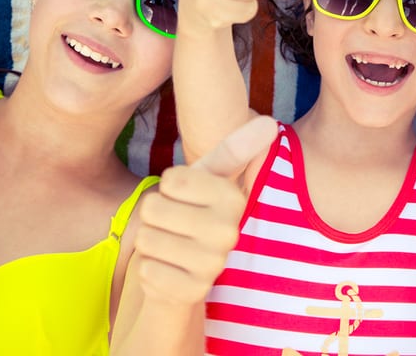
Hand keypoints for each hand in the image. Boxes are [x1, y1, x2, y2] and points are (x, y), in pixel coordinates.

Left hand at [133, 116, 277, 303]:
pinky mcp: (192, 293)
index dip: (168, 188)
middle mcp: (229, 232)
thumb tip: (268, 123)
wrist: (186, 268)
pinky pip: (147, 271)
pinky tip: (168, 270)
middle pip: (154, 208)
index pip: (172, 180)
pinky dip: (149, 270)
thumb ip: (233, 149)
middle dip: (153, 215)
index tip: (184, 198)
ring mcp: (212, 265)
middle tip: (173, 225)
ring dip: (150, 242)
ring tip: (170, 246)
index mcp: (233, 199)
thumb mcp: (207, 178)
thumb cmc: (192, 213)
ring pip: (147, 240)